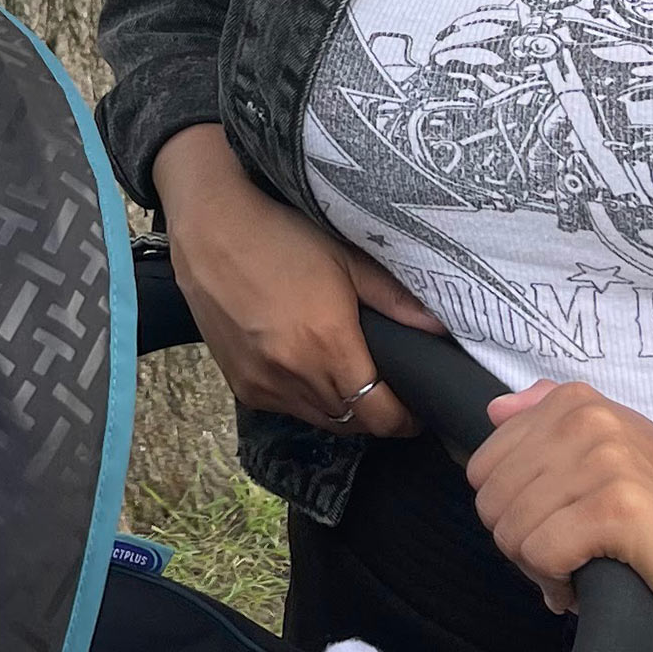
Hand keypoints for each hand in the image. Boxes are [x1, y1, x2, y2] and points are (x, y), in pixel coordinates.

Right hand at [152, 126, 444, 439]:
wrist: (211, 228)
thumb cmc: (281, 236)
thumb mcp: (346, 259)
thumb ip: (394, 299)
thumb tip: (441, 328)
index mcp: (328, 346)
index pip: (378, 414)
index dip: (403, 419)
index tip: (415, 409)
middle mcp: (294, 375)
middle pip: (351, 422)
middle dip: (376, 415)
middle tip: (390, 393)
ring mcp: (262, 384)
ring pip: (318, 420)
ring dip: (341, 411)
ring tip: (352, 382)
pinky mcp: (240, 384)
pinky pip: (286, 408)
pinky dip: (305, 401)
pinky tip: (309, 371)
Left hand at [468, 394, 652, 639]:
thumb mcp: (619, 468)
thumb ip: (556, 432)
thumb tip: (499, 415)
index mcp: (582, 411)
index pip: (486, 460)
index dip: (513, 512)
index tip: (565, 540)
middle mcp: (590, 424)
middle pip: (488, 494)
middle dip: (521, 542)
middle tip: (585, 564)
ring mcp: (605, 462)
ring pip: (508, 524)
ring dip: (541, 568)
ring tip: (601, 574)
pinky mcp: (618, 506)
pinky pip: (539, 550)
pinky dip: (560, 583)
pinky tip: (605, 589)